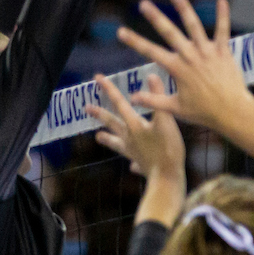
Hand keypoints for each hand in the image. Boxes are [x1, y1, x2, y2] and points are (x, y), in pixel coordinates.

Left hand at [87, 73, 186, 227]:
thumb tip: (151, 75)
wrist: (167, 179)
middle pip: (112, 124)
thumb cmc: (167, 149)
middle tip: (86, 108)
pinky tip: (132, 166)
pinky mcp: (142, 166)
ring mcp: (134, 154)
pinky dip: (132, 163)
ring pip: (117, 144)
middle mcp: (130, 139)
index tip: (96, 78)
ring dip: (108, 139)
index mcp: (134, 126)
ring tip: (98, 136)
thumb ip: (158, 99)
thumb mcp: (166, 120)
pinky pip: (134, 163)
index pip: (120, 103)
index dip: (109, 89)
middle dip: (100, 114)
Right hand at [116, 0, 253, 161]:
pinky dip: (223, 15)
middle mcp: (190, 56)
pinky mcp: (223, 51)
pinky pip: (223, 30)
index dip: (134, 41)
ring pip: (194, 25)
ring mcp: (207, 52)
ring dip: (184, 8)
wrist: (232, 112)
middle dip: (155, 17)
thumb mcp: (175, 109)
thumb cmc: (204, 112)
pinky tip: (221, 0)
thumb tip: (132, 98)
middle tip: (143, 3)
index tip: (120, 31)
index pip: (150, 52)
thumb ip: (153, 101)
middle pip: (169, 32)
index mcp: (177, 69)